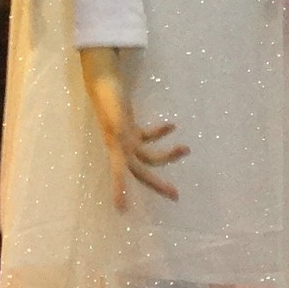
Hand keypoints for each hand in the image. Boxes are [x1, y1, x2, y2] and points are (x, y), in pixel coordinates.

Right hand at [78, 47, 184, 208]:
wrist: (102, 78)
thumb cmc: (107, 93)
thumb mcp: (114, 112)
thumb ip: (118, 127)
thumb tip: (122, 140)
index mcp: (115, 144)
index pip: (119, 171)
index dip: (120, 188)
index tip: (120, 209)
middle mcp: (119, 145)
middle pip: (140, 170)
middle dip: (157, 183)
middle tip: (176, 196)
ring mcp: (124, 138)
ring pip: (147, 155)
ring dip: (167, 154)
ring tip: (187, 149)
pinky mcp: (130, 129)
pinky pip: (146, 138)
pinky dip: (159, 134)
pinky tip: (172, 127)